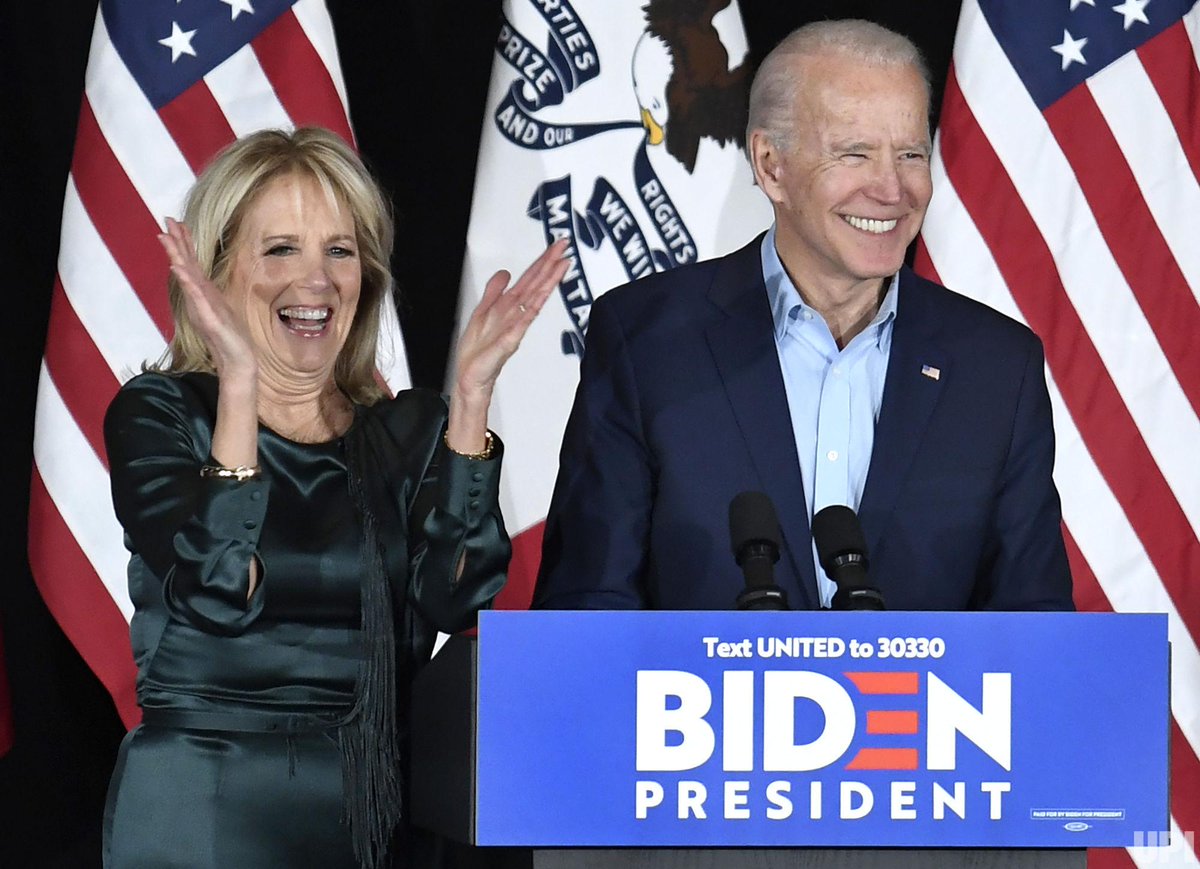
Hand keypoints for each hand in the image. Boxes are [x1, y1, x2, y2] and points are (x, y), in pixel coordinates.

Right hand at [158, 217, 256, 381]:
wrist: (236, 361)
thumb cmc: (227, 337)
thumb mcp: (218, 309)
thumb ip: (206, 294)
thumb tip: (198, 280)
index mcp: (202, 292)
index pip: (191, 263)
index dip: (183, 243)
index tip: (176, 222)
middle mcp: (198, 297)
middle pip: (185, 264)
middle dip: (176, 242)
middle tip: (165, 220)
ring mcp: (201, 307)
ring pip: (187, 277)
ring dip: (176, 256)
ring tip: (166, 238)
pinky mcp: (207, 318)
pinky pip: (196, 297)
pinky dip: (187, 282)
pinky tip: (179, 269)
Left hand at [453, 238, 569, 399]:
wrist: (470, 377)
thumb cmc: (478, 351)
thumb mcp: (482, 312)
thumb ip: (494, 292)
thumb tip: (505, 273)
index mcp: (508, 306)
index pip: (529, 279)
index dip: (542, 262)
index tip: (555, 247)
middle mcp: (515, 314)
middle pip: (536, 284)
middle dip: (550, 264)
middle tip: (564, 247)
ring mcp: (515, 327)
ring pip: (534, 299)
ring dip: (548, 282)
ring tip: (561, 266)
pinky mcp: (509, 341)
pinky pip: (522, 323)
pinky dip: (530, 311)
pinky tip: (539, 300)